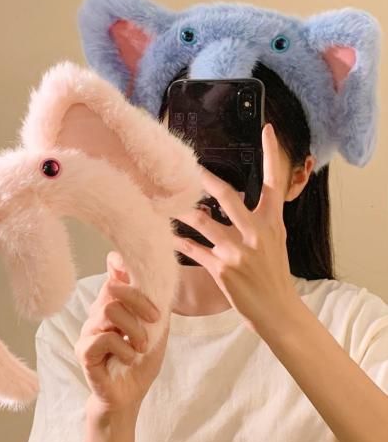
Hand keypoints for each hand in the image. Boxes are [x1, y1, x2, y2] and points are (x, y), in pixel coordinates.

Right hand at [74, 251, 169, 416]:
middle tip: (154, 321)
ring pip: (109, 309)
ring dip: (134, 330)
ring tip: (141, 347)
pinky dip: (123, 348)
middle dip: (139, 302)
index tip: (137, 272)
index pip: (112, 273)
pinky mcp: (84, 351)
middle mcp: (98, 312)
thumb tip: (162, 280)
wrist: (128, 397)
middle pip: (112, 287)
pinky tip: (128, 358)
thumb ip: (157, 306)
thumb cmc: (141, 363)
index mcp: (115, 304)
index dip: (120, 264)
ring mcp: (88, 330)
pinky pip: (103, 337)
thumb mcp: (157, 332)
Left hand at [171, 123, 300, 333]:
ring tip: (163, 198)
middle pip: (228, 196)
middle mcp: (257, 233)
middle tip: (188, 164)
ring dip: (181, 209)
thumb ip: (258, 222)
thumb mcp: (275, 243)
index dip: (271, 155)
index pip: (274, 183)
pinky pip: (193, 249)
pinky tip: (167, 233)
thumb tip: (233, 205)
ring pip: (203, 221)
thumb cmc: (275, 276)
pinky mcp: (222, 269)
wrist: (278, 311)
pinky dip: (179, 240)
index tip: (266, 130)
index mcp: (273, 224)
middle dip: (206, 179)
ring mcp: (238, 252)